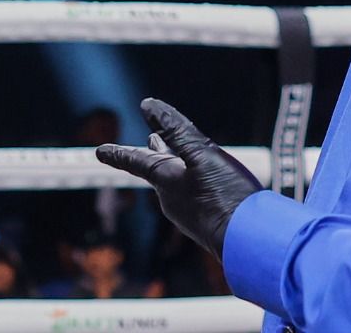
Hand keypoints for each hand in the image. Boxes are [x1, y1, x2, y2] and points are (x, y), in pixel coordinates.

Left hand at [96, 98, 260, 256]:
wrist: (251, 243)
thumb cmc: (226, 197)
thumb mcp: (202, 155)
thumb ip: (177, 130)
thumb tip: (149, 106)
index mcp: (166, 180)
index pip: (135, 160)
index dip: (118, 152)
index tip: (99, 151)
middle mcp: (172, 199)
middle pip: (159, 168)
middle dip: (154, 152)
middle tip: (150, 139)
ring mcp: (189, 213)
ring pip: (177, 182)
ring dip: (177, 164)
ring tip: (179, 154)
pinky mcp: (206, 222)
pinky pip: (194, 195)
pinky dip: (194, 180)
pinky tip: (207, 181)